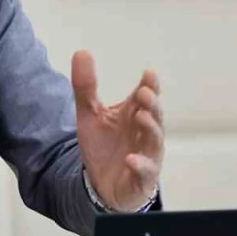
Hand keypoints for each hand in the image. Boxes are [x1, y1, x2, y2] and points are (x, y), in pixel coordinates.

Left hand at [70, 50, 163, 211]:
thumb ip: (85, 86)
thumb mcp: (89, 114)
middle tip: (144, 93)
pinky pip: (146, 172)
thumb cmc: (103, 145)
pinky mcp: (142, 178)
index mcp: (134, 114)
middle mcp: (145, 133)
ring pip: (155, 141)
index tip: (148, 74)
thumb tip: (81, 51)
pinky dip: (141, 165)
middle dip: (152, 105)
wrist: (101, 183)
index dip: (150, 86)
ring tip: (141, 117)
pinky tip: (131, 159)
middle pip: (154, 116)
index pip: (146, 97)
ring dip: (151, 129)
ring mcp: (147, 155)